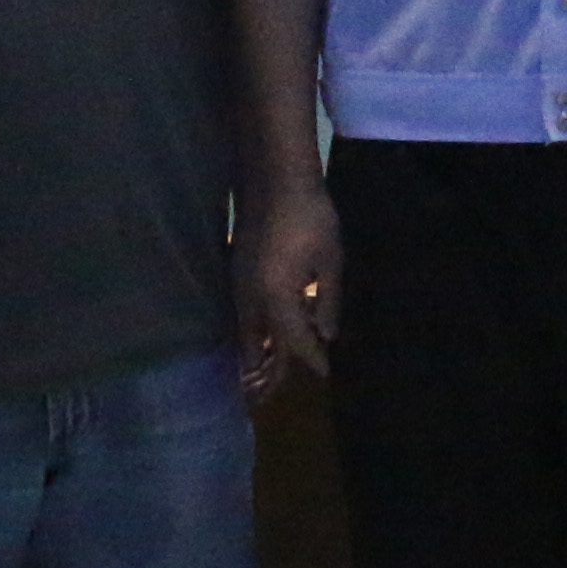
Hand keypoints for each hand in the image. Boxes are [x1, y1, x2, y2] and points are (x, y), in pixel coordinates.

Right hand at [244, 180, 343, 390]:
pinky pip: (243, 314)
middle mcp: (250, 299)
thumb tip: (327, 334)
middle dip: (269, 369)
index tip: (324, 374)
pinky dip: (253, 329)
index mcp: (276, 299)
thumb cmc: (310, 216)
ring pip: (246, 331)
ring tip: (269, 369)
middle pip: (258, 346)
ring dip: (258, 351)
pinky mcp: (236, 273)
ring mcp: (238, 285)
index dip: (310, 359)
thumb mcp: (330, 259)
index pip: (293, 342)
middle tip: (279, 389)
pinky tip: (266, 330)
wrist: (275, 178)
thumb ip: (328, 301)